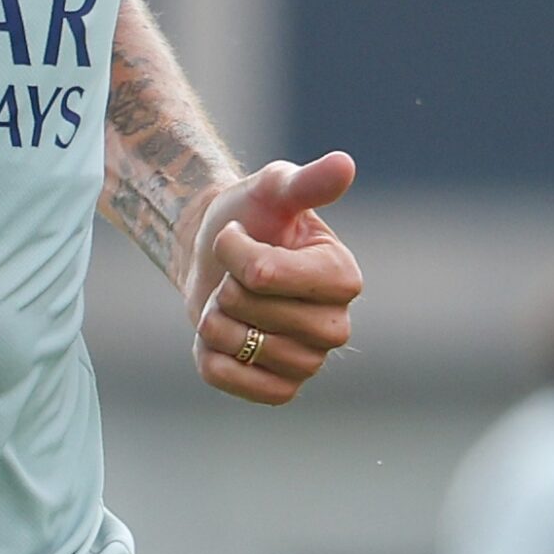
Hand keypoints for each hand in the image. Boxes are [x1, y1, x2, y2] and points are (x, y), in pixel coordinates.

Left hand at [179, 153, 361, 404]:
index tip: (238, 234)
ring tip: (230, 301)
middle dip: (225, 284)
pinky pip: (229, 378)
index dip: (235, 251)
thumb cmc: (252, 214)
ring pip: (237, 346)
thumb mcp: (274, 188)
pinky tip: (223, 335)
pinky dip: (209, 355)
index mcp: (342, 276)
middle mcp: (336, 326)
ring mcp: (310, 362)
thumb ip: (307, 182)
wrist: (216, 252)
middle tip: (236, 273)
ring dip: (214, 318)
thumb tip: (344, 164)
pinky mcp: (280, 389)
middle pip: (249, 310)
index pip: (263, 274)